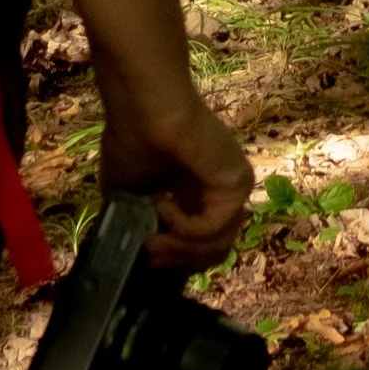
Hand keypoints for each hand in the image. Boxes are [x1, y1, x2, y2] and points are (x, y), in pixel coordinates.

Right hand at [98, 83, 252, 271]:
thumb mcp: (130, 196)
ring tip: (152, 237)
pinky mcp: (238, 183)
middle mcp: (221, 193)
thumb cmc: (131, 140)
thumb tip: (142, 258)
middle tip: (149, 252)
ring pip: (217, 246)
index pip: (203, 246)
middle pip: (213, 253)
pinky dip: (184, 226)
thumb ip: (140, 225)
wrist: (142, 108)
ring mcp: (233, 189)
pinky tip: (163, 204)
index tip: (147, 261)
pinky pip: (213, 227)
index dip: (177, 261)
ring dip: (178, 249)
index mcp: (199, 195)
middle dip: (177, 261)